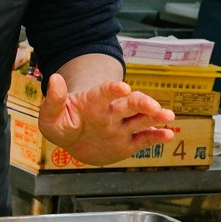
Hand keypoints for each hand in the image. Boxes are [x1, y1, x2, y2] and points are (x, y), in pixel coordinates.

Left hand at [34, 76, 176, 167]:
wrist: (74, 141)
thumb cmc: (62, 124)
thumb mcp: (51, 116)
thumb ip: (53, 100)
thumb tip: (54, 79)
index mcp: (93, 102)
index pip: (105, 92)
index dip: (113, 89)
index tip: (123, 88)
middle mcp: (111, 112)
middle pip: (130, 104)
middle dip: (143, 103)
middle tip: (154, 106)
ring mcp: (121, 127)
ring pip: (141, 120)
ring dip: (155, 117)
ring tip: (168, 116)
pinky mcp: (128, 143)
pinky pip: (144, 139)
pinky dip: (156, 137)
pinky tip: (168, 135)